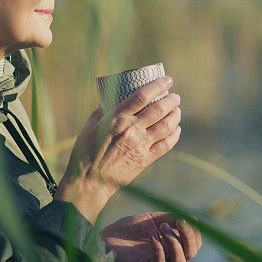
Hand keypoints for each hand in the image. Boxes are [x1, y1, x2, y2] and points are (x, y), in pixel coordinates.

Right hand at [55, 77, 181, 222]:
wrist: (89, 181)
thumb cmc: (84, 153)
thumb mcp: (88, 127)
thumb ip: (98, 112)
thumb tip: (104, 100)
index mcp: (116, 118)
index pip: (142, 96)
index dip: (157, 85)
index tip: (167, 80)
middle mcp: (131, 129)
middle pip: (159, 109)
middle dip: (171, 100)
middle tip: (175, 96)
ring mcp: (140, 145)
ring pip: (166, 125)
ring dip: (175, 115)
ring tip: (177, 110)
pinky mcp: (145, 160)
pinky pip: (166, 145)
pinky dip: (174, 135)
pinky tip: (176, 129)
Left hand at [100, 212, 201, 261]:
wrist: (106, 236)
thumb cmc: (129, 228)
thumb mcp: (153, 218)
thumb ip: (172, 218)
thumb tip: (193, 219)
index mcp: (172, 244)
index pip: (195, 244)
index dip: (194, 231)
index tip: (182, 218)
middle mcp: (168, 256)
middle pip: (191, 253)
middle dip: (186, 236)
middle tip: (169, 224)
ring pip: (179, 261)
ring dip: (173, 242)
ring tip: (159, 228)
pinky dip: (159, 248)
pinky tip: (151, 235)